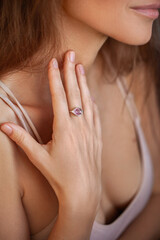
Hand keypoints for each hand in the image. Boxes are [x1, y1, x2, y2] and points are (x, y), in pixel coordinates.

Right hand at [0, 50, 102, 214]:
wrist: (83, 191)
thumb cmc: (59, 175)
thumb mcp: (38, 157)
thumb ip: (22, 139)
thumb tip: (3, 126)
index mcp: (64, 129)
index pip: (59, 96)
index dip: (55, 78)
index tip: (53, 62)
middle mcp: (79, 125)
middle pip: (74, 93)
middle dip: (71, 72)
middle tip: (70, 54)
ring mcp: (90, 130)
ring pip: (86, 100)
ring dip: (83, 82)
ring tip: (80, 66)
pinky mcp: (97, 136)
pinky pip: (95, 113)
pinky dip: (91, 100)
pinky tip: (90, 94)